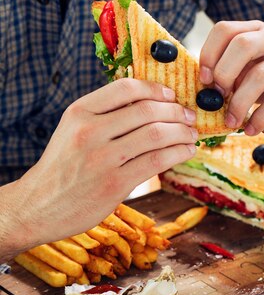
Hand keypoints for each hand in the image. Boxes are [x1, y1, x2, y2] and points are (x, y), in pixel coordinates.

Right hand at [2, 79, 196, 256]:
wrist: (40, 206)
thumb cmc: (63, 169)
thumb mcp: (73, 132)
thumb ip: (104, 117)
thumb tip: (148, 106)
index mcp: (79, 112)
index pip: (125, 88)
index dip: (155, 89)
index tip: (170, 95)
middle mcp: (90, 131)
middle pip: (146, 111)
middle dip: (175, 112)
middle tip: (189, 116)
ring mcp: (103, 158)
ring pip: (155, 135)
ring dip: (181, 133)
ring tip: (191, 135)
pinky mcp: (115, 183)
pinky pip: (156, 161)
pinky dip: (178, 153)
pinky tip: (186, 152)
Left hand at [199, 21, 263, 133]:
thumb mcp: (256, 70)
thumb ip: (234, 74)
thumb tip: (204, 91)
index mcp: (257, 30)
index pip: (225, 30)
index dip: (210, 54)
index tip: (205, 81)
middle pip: (242, 45)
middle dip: (224, 75)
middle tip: (217, 100)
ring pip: (260, 74)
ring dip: (240, 103)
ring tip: (232, 122)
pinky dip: (261, 118)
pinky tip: (253, 130)